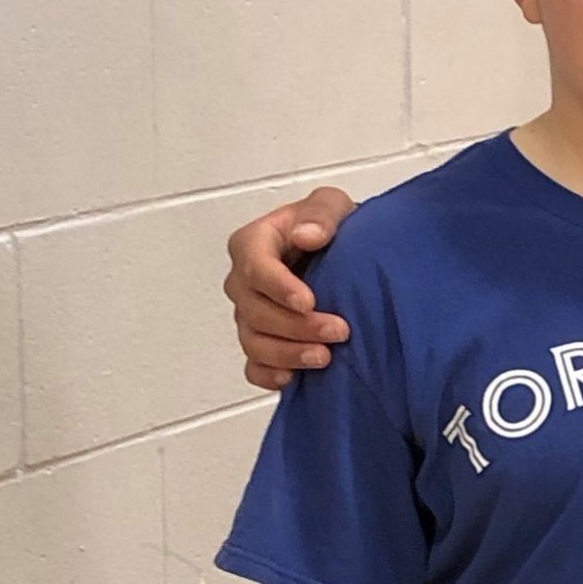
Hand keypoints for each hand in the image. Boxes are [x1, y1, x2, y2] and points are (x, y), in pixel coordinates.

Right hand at [223, 188, 358, 389]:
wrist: (339, 252)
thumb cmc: (327, 226)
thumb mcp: (329, 205)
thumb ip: (320, 214)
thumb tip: (307, 236)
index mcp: (252, 244)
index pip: (255, 267)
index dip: (279, 287)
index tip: (308, 301)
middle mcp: (243, 282)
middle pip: (254, 311)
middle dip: (295, 326)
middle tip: (338, 331)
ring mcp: (249, 314)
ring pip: (254, 341)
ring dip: (287, 353)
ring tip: (324, 358)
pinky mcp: (261, 340)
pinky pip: (253, 365)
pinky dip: (268, 375)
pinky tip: (292, 378)